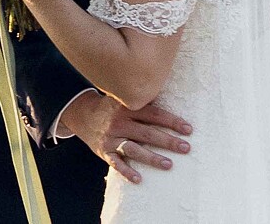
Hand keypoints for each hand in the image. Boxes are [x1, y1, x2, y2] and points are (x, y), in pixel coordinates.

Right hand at [57, 89, 191, 183]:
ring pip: (133, 149)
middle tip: (186, 148)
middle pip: (146, 133)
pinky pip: (115, 163)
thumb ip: (141, 99)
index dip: (171, 121)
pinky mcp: (104, 151)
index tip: (188, 129)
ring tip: (169, 164)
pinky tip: (138, 179)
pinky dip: (126, 171)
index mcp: (126, 108)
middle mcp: (119, 122)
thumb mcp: (122, 98)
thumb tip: (166, 88)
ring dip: (151, 157)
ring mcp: (111, 137)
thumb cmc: (111, 108)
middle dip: (167, 141)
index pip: (152, 114)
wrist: (81, 115)